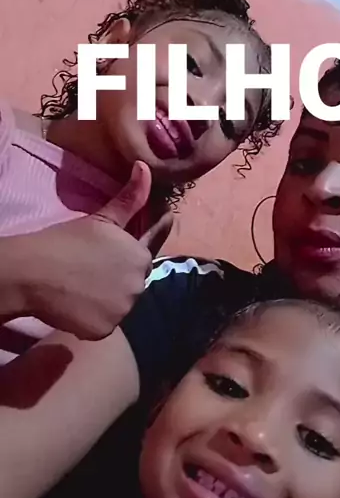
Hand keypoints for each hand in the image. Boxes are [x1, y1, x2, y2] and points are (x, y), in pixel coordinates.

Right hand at [23, 161, 172, 339]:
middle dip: (120, 276)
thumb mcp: (102, 218)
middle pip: (134, 282)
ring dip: (109, 299)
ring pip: (120, 305)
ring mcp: (123, 310)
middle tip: (90, 269)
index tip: (117, 253)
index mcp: (141, 256)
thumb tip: (145, 167)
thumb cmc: (66, 240)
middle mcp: (139, 285)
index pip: (148, 254)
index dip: (133, 251)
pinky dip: (94, 319)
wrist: (34, 272)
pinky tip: (76, 306)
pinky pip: (104, 325)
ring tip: (82, 288)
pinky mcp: (105, 330)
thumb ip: (130, 198)